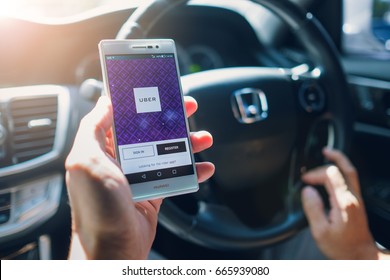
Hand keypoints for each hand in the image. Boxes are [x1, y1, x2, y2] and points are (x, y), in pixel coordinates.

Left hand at [65, 96, 214, 258]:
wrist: (113, 249)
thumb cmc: (97, 209)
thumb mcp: (86, 160)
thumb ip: (93, 128)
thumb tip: (105, 103)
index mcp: (101, 149)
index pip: (122, 117)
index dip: (140, 102)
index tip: (157, 90)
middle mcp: (119, 160)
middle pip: (150, 131)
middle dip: (171, 118)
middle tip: (189, 107)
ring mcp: (138, 176)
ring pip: (167, 151)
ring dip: (187, 143)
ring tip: (204, 137)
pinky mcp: (153, 192)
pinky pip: (175, 175)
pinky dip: (191, 170)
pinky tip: (204, 167)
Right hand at [301, 148, 379, 258]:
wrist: (360, 256)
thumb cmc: (341, 248)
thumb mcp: (320, 232)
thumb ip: (313, 209)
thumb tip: (307, 191)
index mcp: (344, 203)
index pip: (330, 175)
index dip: (315, 173)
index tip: (304, 179)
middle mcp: (353, 198)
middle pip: (346, 168)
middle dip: (330, 159)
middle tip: (320, 154)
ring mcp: (357, 199)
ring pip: (351, 172)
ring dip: (340, 160)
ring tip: (328, 153)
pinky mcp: (357, 203)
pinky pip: (351, 179)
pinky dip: (342, 170)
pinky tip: (333, 171)